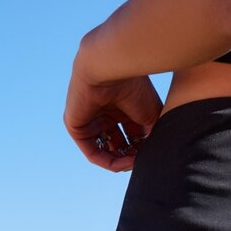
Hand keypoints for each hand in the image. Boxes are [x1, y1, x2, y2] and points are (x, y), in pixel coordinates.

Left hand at [63, 52, 162, 171]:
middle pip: (119, 146)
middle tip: (142, 161)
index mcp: (121, 108)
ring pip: (106, 152)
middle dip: (132, 157)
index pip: (132, 137)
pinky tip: (122, 163)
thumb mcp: (151, 116)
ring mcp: (90, 121)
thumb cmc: (134, 86)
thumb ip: (152, 137)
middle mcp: (105, 114)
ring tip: (133, 163)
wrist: (111, 68)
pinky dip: (108, 162)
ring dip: (121, 162)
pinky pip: (93, 152)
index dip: (143, 150)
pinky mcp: (76, 127)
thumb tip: (154, 157)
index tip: (153, 155)